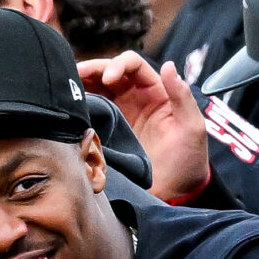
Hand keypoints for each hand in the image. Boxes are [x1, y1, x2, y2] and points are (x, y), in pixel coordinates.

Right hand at [78, 51, 208, 199]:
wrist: (175, 194)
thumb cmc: (189, 160)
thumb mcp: (192, 126)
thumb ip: (182, 96)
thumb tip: (168, 65)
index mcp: (155, 91)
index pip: (133, 65)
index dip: (118, 64)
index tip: (108, 78)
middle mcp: (135, 98)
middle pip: (109, 72)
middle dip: (93, 69)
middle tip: (75, 74)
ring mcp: (119, 115)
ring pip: (96, 89)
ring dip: (81, 83)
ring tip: (65, 86)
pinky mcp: (108, 133)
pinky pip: (91, 113)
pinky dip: (79, 106)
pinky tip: (69, 107)